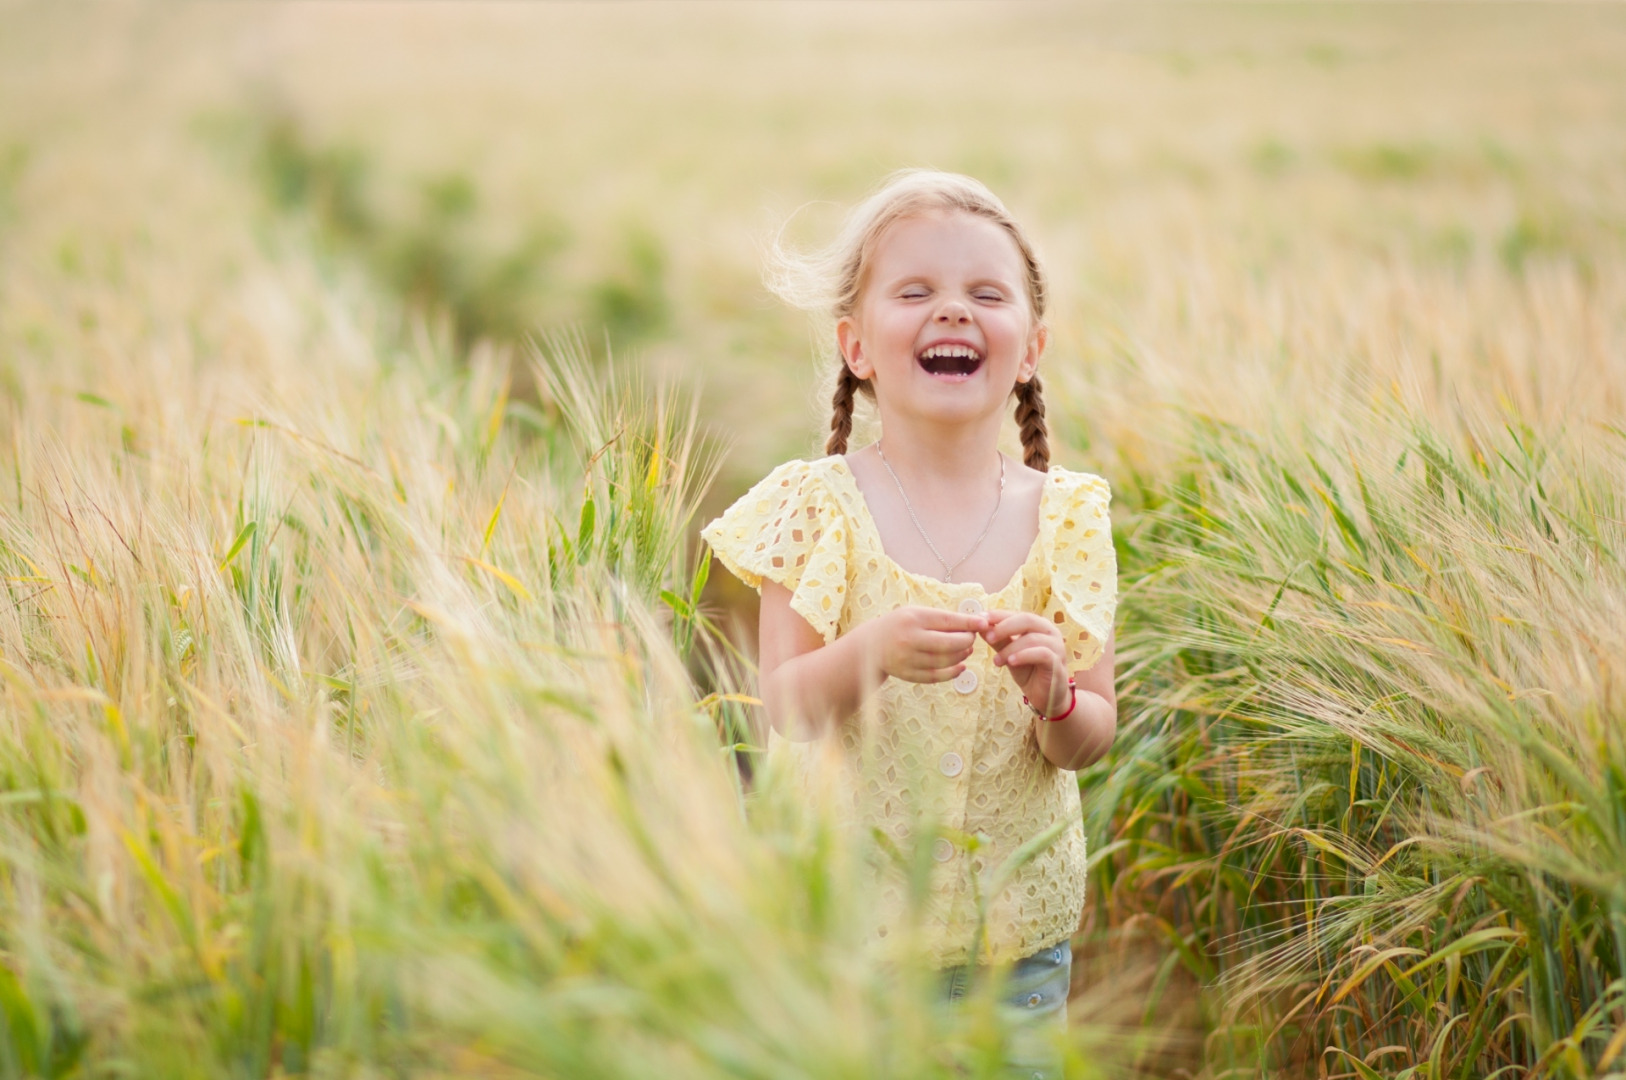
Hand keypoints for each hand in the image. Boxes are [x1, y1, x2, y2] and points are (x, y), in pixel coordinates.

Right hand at [866, 605, 988, 683]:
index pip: (947, 621)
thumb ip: (942, 618)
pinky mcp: (908, 674)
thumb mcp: (916, 613)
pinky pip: (937, 676)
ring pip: (945, 661)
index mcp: (913, 619)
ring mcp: (908, 659)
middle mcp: (909, 639)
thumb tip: (975, 622)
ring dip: (961, 656)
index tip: (984, 623)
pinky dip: (953, 672)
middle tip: (971, 638)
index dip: (969, 623)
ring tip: (966, 650)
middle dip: (967, 641)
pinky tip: (961, 666)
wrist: (870, 646)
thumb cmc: (900, 625)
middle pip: (949, 643)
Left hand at [981, 610, 1069, 715]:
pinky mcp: (1057, 663)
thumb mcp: (1009, 654)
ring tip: (996, 661)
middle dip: (1004, 627)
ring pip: (1032, 638)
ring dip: (1011, 648)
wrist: (1044, 696)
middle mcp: (1050, 632)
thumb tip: (980, 626)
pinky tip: (1011, 662)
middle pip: (1027, 620)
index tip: (980, 618)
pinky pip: (1042, 653)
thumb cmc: (1028, 671)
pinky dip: (1024, 656)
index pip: (1018, 614)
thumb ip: (998, 640)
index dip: (999, 615)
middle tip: (987, 638)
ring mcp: (1056, 646)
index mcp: (1038, 625)